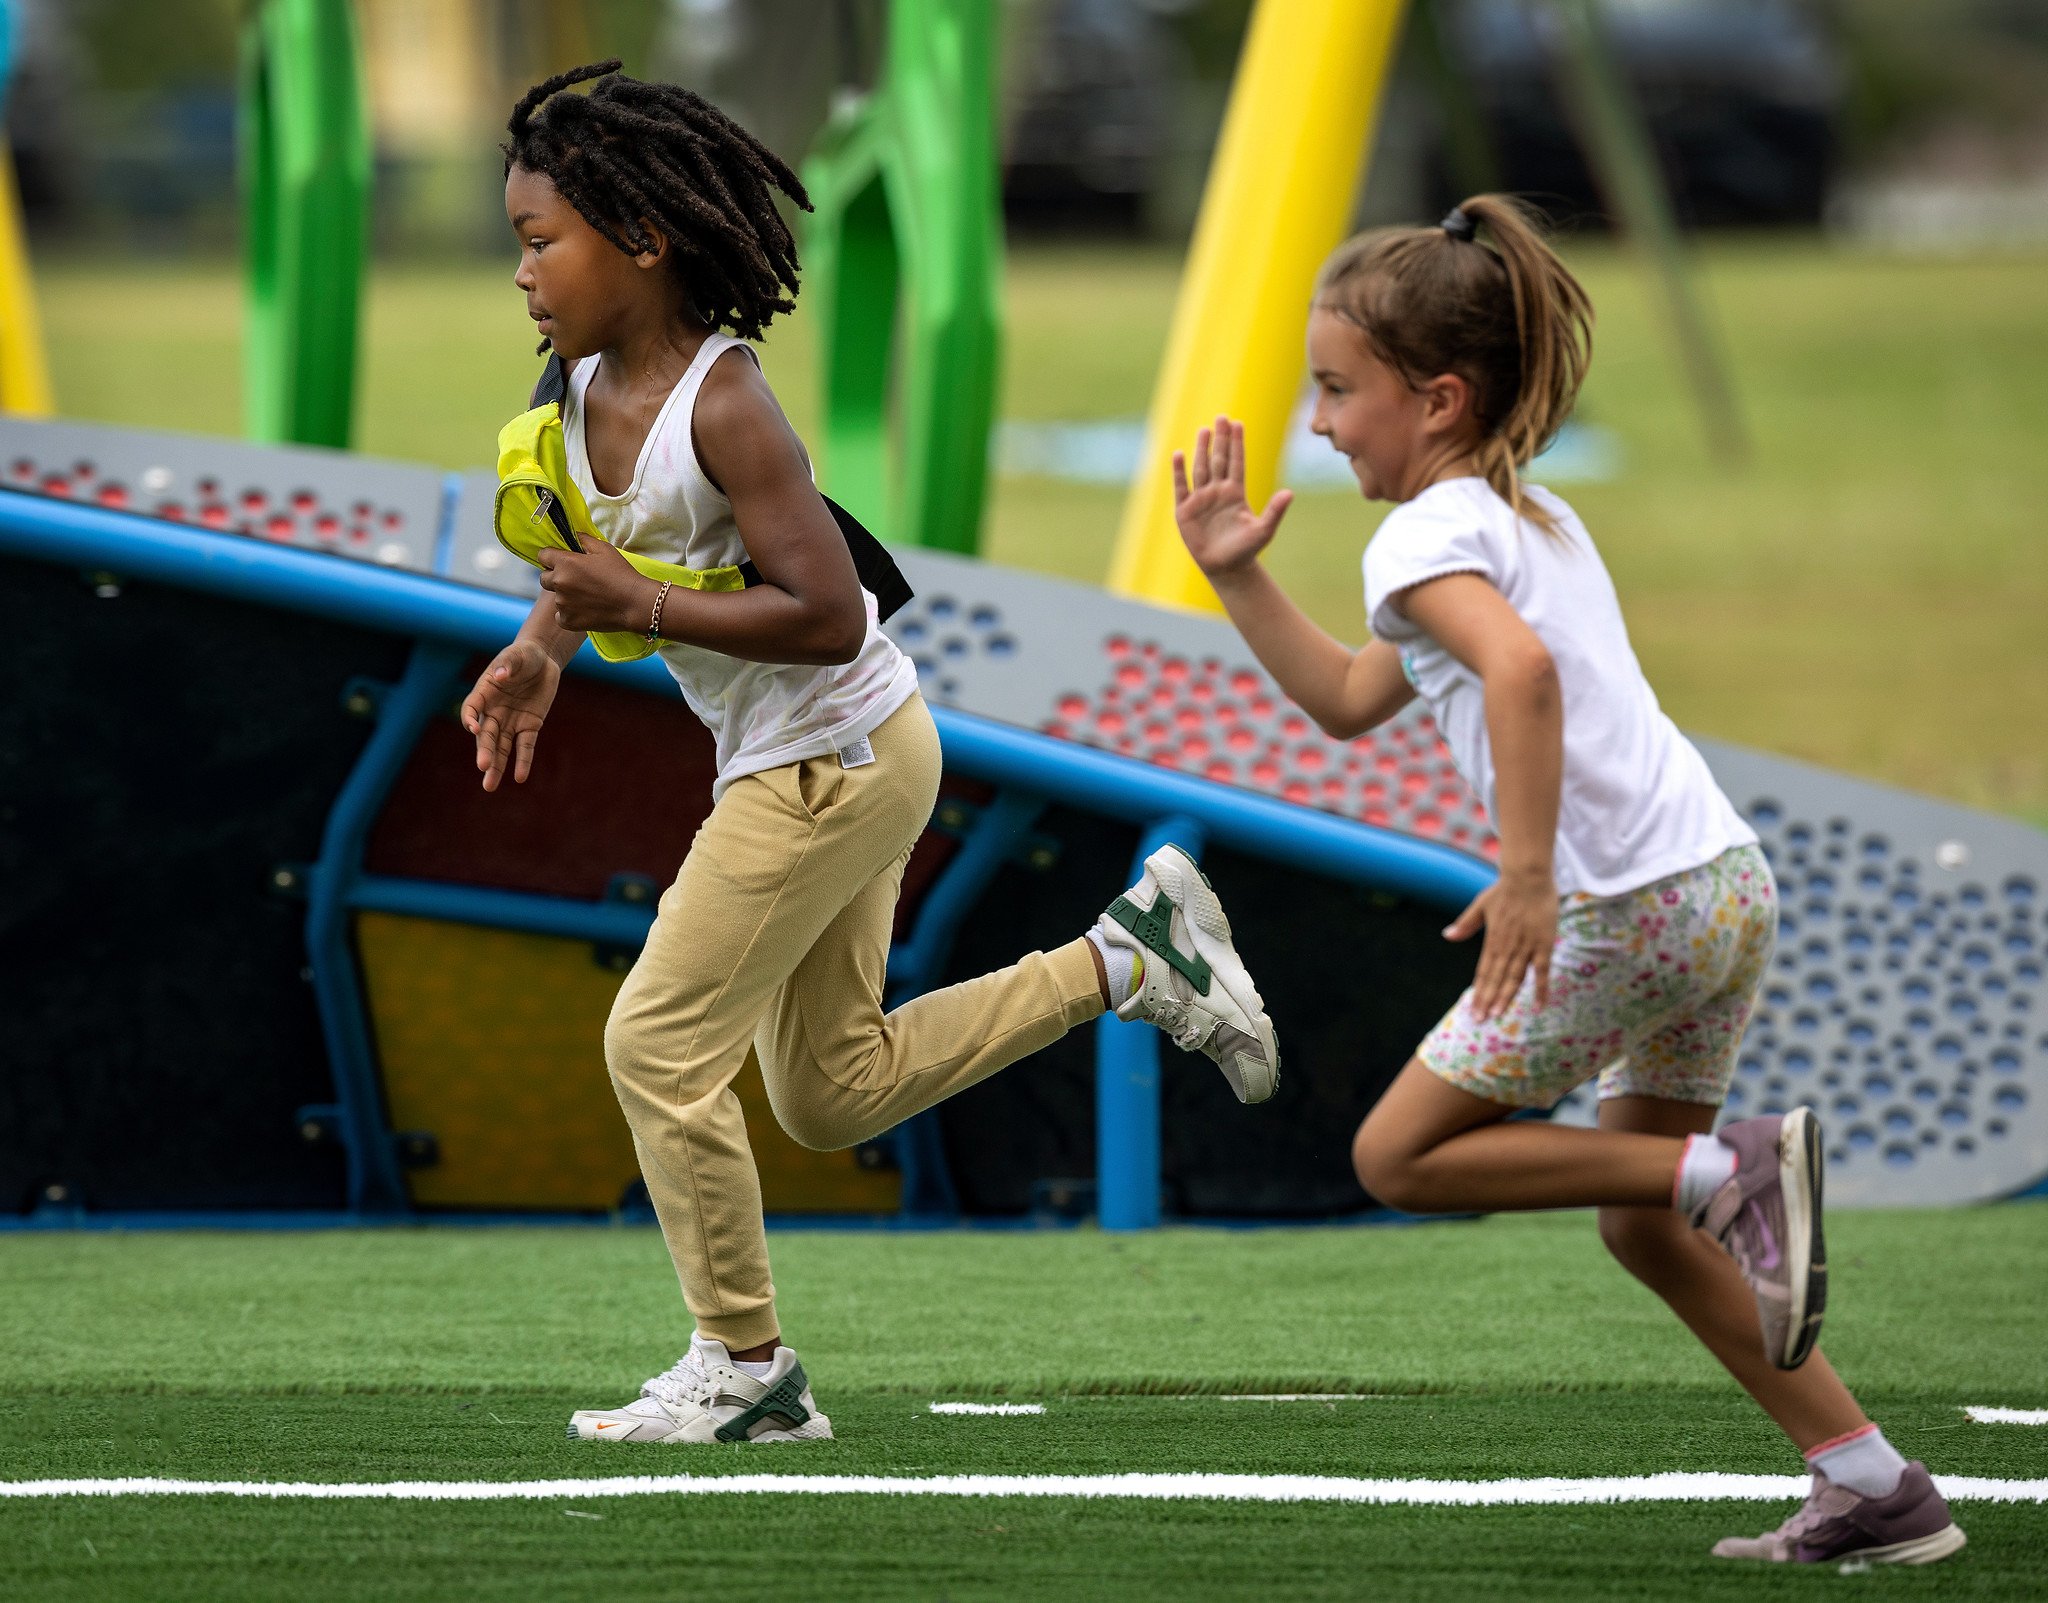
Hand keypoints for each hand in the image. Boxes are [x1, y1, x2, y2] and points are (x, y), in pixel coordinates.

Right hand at [460, 642, 560, 790]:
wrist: (542, 659)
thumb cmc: (524, 655)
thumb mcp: (517, 655)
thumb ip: (508, 665)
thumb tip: (500, 675)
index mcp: (484, 693)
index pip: (471, 709)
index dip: (470, 719)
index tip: (474, 728)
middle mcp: (494, 711)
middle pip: (486, 734)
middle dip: (485, 750)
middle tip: (483, 767)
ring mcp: (511, 720)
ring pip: (501, 746)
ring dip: (496, 765)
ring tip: (490, 786)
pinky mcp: (529, 726)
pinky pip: (525, 746)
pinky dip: (523, 761)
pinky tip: (519, 777)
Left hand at [538, 537, 656, 634]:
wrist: (635, 604)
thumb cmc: (621, 574)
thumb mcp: (604, 549)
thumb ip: (584, 540)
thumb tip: (573, 536)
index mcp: (565, 563)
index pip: (543, 556)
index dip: (552, 557)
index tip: (562, 561)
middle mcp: (559, 583)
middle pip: (544, 578)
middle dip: (556, 576)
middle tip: (576, 580)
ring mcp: (562, 604)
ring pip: (555, 598)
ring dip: (565, 596)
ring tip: (587, 597)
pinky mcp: (568, 621)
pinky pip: (560, 615)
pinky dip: (570, 613)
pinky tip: (586, 610)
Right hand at [1171, 416, 1294, 579]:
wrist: (1225, 568)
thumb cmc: (1246, 550)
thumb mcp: (1264, 530)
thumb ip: (1275, 511)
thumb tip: (1290, 493)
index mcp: (1236, 493)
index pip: (1236, 463)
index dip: (1237, 444)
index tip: (1238, 424)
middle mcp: (1218, 492)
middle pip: (1219, 460)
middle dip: (1220, 439)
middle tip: (1221, 417)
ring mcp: (1201, 499)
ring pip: (1201, 468)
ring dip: (1202, 449)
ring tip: (1204, 430)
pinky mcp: (1185, 510)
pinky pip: (1181, 486)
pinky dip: (1179, 471)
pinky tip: (1179, 454)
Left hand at [1443, 867, 1558, 1021]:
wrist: (1527, 876)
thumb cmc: (1504, 890)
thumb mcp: (1480, 906)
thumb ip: (1465, 924)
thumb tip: (1446, 935)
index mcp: (1492, 940)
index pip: (1483, 972)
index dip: (1479, 991)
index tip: (1474, 1009)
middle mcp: (1506, 947)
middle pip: (1496, 979)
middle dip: (1488, 1001)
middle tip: (1481, 1021)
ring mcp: (1525, 946)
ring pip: (1514, 978)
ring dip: (1505, 998)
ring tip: (1497, 1015)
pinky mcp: (1543, 944)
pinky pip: (1542, 971)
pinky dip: (1540, 989)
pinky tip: (1537, 1006)